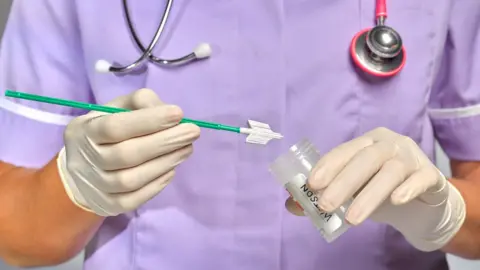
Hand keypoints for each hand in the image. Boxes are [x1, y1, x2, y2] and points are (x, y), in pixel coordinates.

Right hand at [57, 89, 199, 215]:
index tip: (178, 113)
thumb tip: (172, 115)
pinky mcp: (108, 206)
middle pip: (126, 154)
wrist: (81, 170)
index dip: (148, 120)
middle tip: (192, 132)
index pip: (115, 127)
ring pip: (131, 179)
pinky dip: (157, 184)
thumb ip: (141, 104)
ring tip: (187, 148)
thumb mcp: (116, 109)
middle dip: (164, 142)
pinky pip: (134, 199)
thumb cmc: (106, 131)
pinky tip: (172, 169)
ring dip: (165, 163)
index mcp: (85, 131)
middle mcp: (86, 160)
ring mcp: (96, 186)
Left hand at [288, 127, 465, 250]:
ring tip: (351, 219)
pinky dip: (408, 188)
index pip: (344, 151)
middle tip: (325, 205)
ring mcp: (412, 157)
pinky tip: (396, 201)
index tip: (311, 185)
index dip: (328, 166)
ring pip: (391, 171)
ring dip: (369, 195)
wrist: (423, 203)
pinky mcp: (432, 175)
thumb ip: (324, 194)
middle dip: (343, 182)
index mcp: (366, 142)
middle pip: (366, 159)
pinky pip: (421, 178)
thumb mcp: (352, 193)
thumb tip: (291, 204)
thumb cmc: (380, 191)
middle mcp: (390, 144)